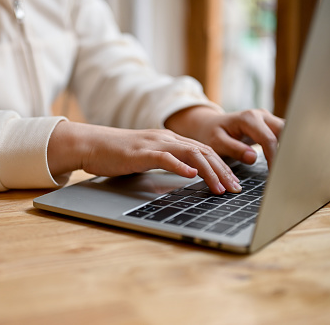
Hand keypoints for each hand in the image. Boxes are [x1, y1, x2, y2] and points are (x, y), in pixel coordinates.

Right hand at [47, 121, 241, 193]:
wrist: (93, 144)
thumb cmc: (119, 154)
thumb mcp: (150, 157)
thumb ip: (170, 162)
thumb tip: (190, 175)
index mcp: (171, 140)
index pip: (205, 152)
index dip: (223, 167)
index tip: (234, 184)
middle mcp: (167, 139)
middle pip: (204, 152)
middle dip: (223, 172)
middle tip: (236, 190)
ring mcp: (155, 144)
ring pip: (191, 154)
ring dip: (209, 172)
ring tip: (220, 188)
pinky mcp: (141, 152)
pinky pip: (165, 158)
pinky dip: (180, 166)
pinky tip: (192, 175)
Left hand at [165, 106, 284, 166]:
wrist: (209, 125)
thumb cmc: (211, 134)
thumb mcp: (216, 143)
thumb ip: (234, 149)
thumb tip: (253, 158)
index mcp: (248, 118)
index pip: (268, 139)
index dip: (274, 157)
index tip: (275, 173)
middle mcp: (261, 115)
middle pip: (284, 131)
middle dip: (288, 150)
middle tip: (288, 171)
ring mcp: (267, 119)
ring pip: (287, 131)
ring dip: (289, 148)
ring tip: (288, 168)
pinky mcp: (269, 125)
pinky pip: (283, 135)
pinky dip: (285, 147)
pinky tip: (285, 162)